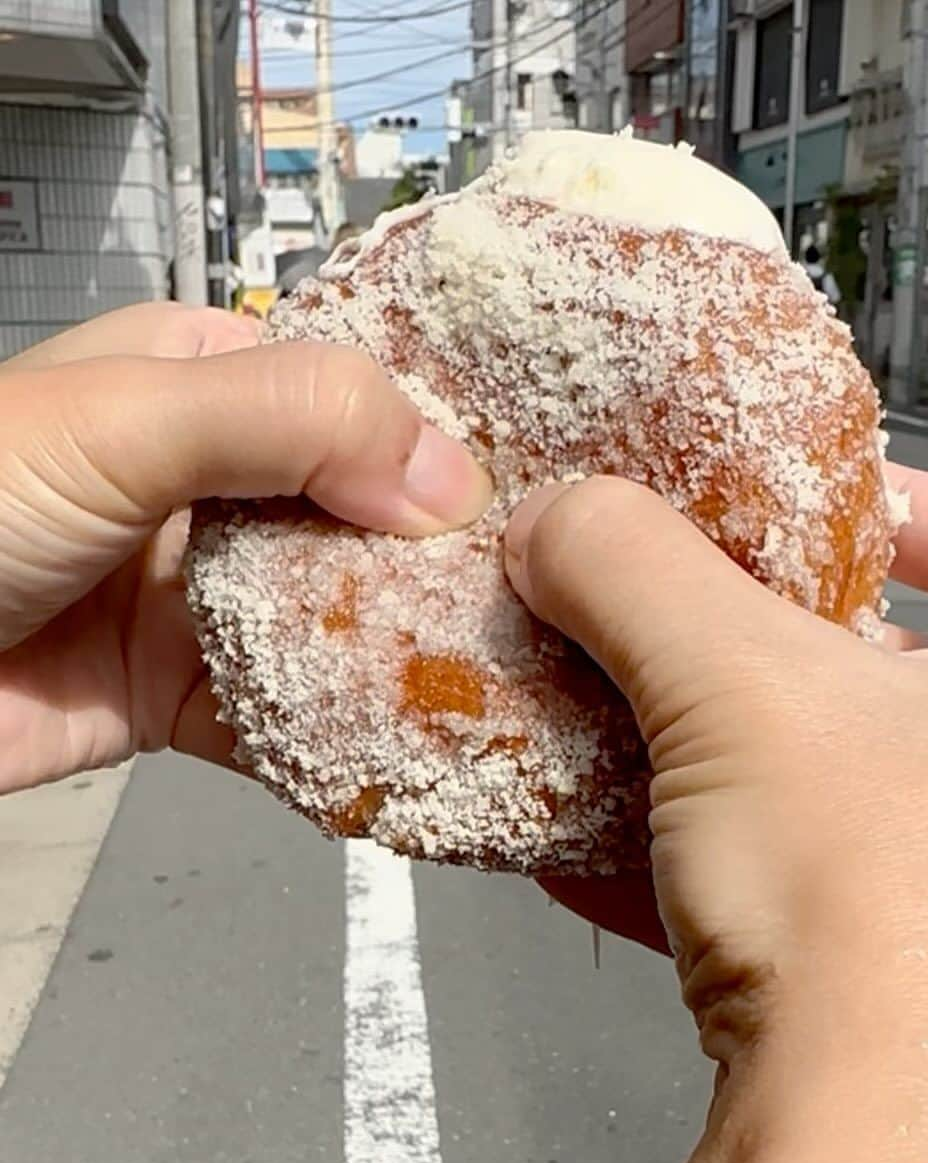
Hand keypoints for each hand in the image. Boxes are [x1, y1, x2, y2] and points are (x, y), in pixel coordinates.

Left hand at [0, 303, 490, 791]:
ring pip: (337, 620)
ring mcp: (206, 594)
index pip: (358, 396)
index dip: (444, 435)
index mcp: (204, 383)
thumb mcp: (122, 423)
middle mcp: (218, 485)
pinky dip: (343, 735)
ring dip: (403, 653)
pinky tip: (413, 749)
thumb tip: (448, 480)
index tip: (538, 483)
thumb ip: (287, 420)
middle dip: (439, 559)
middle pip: (363, 516)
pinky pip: (289, 715)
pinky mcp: (188, 694)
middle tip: (537, 597)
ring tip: (506, 678)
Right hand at [505, 472, 927, 1162]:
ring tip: (612, 716)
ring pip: (820, 778)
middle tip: (674, 611)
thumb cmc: (906, 931)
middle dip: (756, 638)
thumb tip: (567, 523)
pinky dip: (687, 854)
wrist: (880, 1159)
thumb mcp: (739, 686)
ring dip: (704, 750)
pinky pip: (778, 880)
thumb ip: (637, 570)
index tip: (790, 504)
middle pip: (885, 662)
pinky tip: (597, 847)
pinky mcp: (896, 981)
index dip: (885, 504)